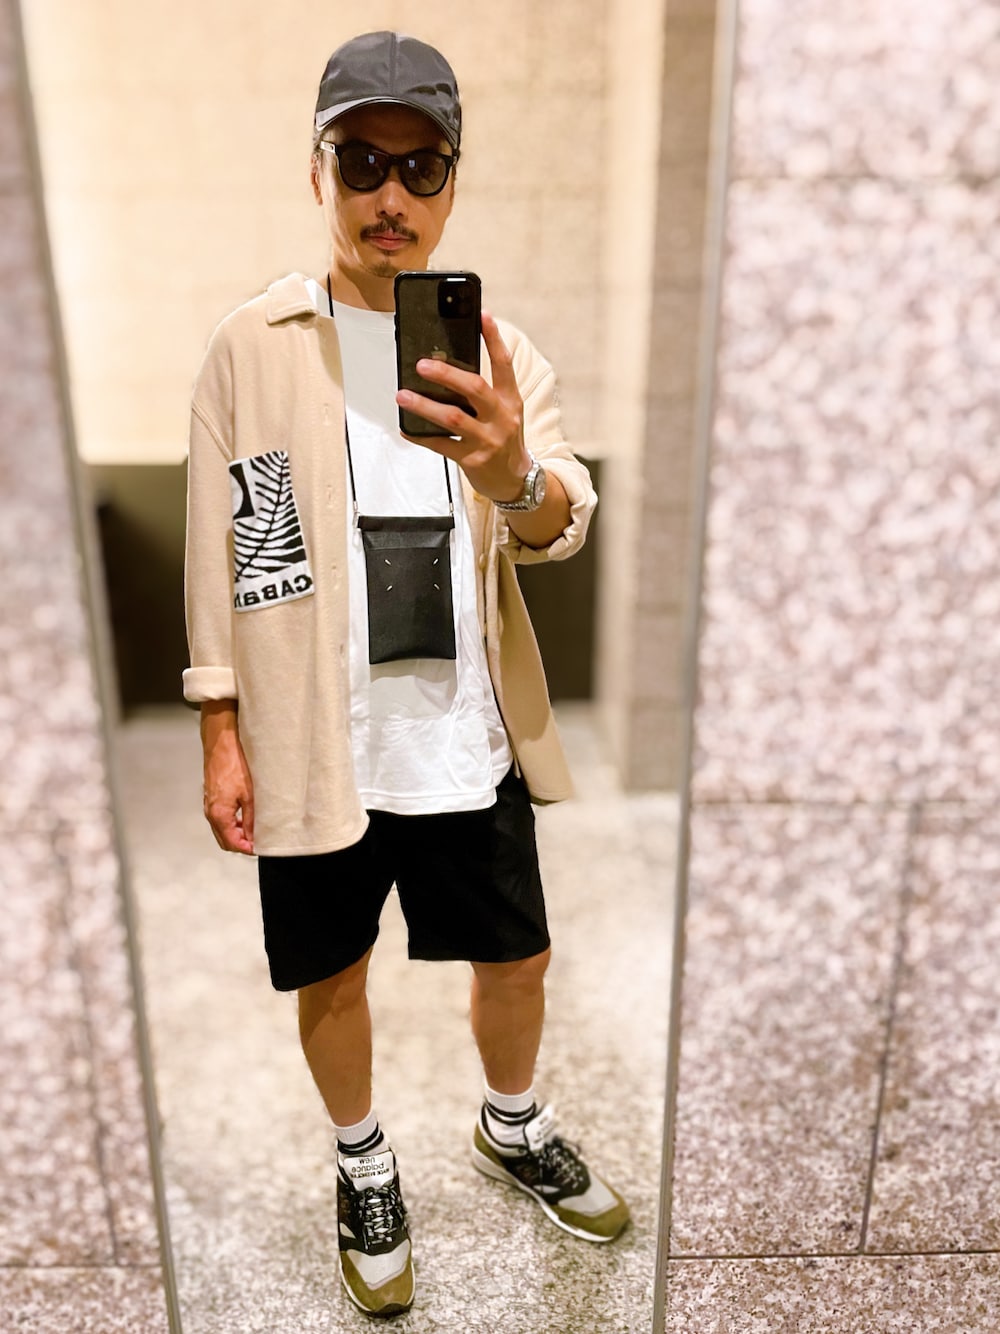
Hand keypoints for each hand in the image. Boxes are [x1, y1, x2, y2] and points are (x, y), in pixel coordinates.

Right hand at [201, 701, 254, 854]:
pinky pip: (220, 817)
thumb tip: (255, 837)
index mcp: (218, 814)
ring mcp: (209, 804)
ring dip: (236, 833)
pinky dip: (232, 823)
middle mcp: (210, 812)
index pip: (231, 843)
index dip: (246, 849)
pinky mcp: (211, 796)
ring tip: (256, 830)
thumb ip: (252, 818)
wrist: (221, 743)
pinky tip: (246, 817)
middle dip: (241, 844)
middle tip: (259, 842)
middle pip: (224, 840)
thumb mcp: (250, 794)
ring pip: (221, 829)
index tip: (260, 849)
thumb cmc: (235, 764)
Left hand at [395, 310, 529, 502]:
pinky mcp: (472, 460)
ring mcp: (487, 440)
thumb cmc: (504, 439)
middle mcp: (501, 417)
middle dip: (447, 374)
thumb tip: (446, 368)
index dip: (494, 338)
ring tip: (402, 395)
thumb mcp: (504, 412)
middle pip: (475, 388)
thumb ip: (484, 392)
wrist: (515, 480)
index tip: (482, 314)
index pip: (504, 364)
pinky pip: (441, 445)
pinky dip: (420, 436)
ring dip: (424, 405)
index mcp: (510, 400)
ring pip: (453, 417)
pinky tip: (406, 428)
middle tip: (421, 365)